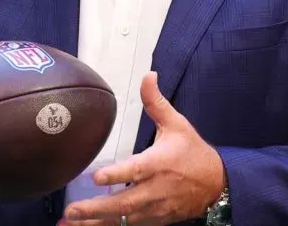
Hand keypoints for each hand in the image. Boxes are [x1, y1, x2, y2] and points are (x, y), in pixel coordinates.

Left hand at [59, 72, 225, 225]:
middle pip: (124, 202)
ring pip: (124, 219)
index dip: (117, 175)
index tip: (96, 177)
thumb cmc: (193, 152)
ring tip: (71, 224)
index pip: (136, 170)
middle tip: (72, 210)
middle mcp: (155, 189)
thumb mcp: (177, 124)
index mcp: (159, 163)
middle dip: (96, 208)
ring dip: (97, 223)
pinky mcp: (155, 219)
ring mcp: (155, 208)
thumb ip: (156, 102)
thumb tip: (148, 76)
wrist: (217, 184)